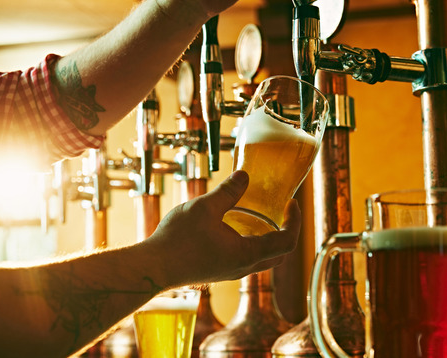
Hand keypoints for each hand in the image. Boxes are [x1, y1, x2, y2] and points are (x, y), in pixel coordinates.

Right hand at [143, 170, 301, 285]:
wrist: (151, 267)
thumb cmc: (177, 240)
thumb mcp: (205, 207)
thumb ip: (228, 191)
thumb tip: (244, 175)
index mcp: (247, 254)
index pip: (287, 241)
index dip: (295, 221)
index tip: (291, 203)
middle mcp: (243, 267)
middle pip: (279, 255)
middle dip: (287, 232)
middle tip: (283, 210)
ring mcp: (230, 272)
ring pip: (262, 260)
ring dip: (269, 239)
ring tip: (261, 215)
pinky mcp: (217, 271)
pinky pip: (245, 259)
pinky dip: (251, 243)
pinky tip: (235, 226)